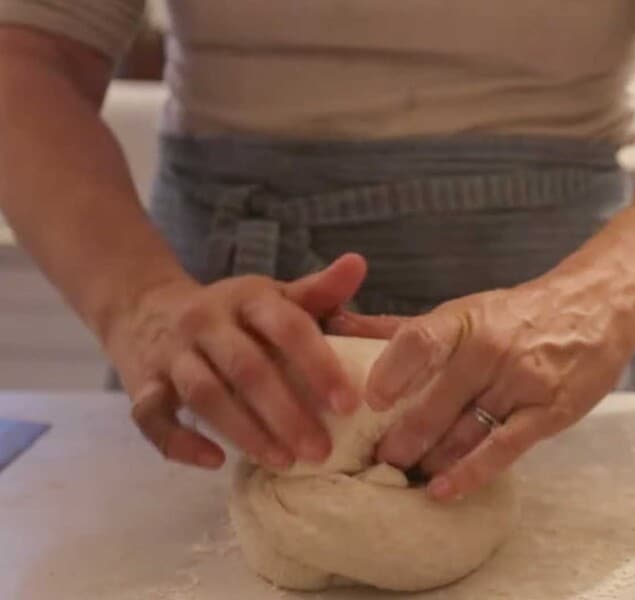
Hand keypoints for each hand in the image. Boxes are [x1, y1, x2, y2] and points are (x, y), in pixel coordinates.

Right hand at [105, 254, 367, 470]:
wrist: (143, 305)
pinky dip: (180, 443)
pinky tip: (215, 462)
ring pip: (204, 395)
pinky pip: (152, 418)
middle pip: (247, 368)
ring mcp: (171, 353)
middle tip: (320, 449)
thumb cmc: (229, 311)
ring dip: (245, 433)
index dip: (319, 365)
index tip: (348, 404)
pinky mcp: (141, 384)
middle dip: (286, 413)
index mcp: (247, 298)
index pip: (287, 327)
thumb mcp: (271, 296)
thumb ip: (317, 290)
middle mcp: (206, 321)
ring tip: (283, 462)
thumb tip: (358, 264)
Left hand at [328, 277, 634, 500]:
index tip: (368, 402)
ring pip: (464, 430)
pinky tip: (442, 490)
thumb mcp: (464, 312)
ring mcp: (521, 380)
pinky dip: (470, 472)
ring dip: (429, 459)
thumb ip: (402, 327)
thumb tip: (335, 323)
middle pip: (435, 400)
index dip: (390, 371)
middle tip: (375, 462)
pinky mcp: (548, 411)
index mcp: (465, 319)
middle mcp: (490, 347)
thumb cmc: (519, 314)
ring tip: (403, 477)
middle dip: (400, 439)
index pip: (418, 339)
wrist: (597, 306)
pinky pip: (502, 448)